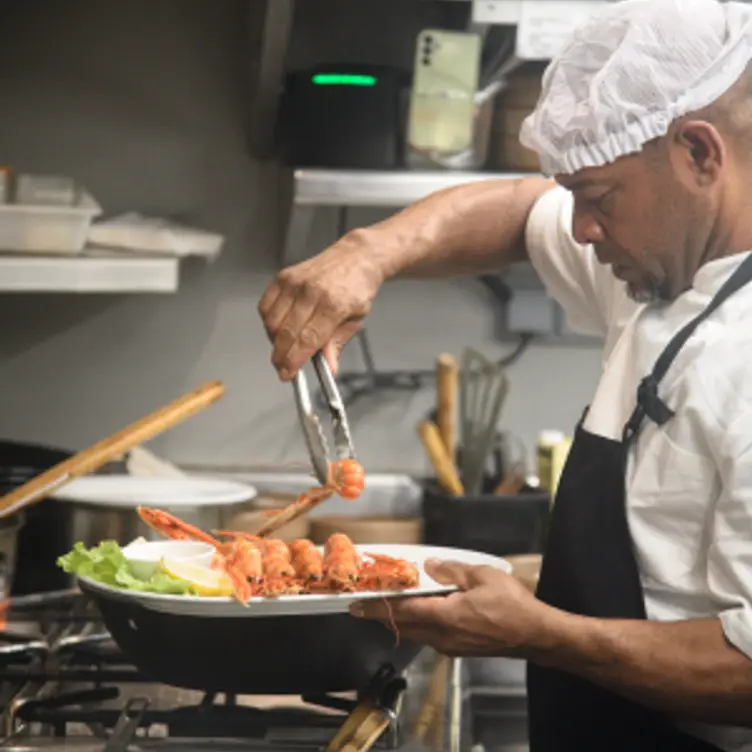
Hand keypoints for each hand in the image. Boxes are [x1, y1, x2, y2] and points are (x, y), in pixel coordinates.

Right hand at [258, 232, 385, 380]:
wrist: (354, 257)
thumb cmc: (357, 288)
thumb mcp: (356, 320)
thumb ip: (337, 344)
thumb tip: (328, 368)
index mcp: (334, 305)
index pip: (307, 340)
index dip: (294, 361)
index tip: (288, 374)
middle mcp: (311, 292)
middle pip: (286, 333)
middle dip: (281, 356)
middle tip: (282, 368)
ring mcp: (294, 283)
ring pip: (272, 321)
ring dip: (274, 341)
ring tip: (285, 347)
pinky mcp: (283, 277)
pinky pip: (265, 306)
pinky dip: (268, 322)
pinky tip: (279, 329)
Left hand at [350, 559, 555, 657]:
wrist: (534, 635)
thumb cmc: (512, 606)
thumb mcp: (482, 576)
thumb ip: (451, 570)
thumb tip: (430, 566)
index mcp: (445, 616)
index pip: (401, 612)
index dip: (375, 608)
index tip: (355, 606)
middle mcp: (442, 635)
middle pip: (403, 625)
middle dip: (382, 614)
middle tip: (368, 601)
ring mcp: (450, 645)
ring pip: (415, 632)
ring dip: (401, 618)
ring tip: (392, 602)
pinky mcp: (458, 648)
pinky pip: (430, 635)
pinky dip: (419, 623)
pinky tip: (424, 610)